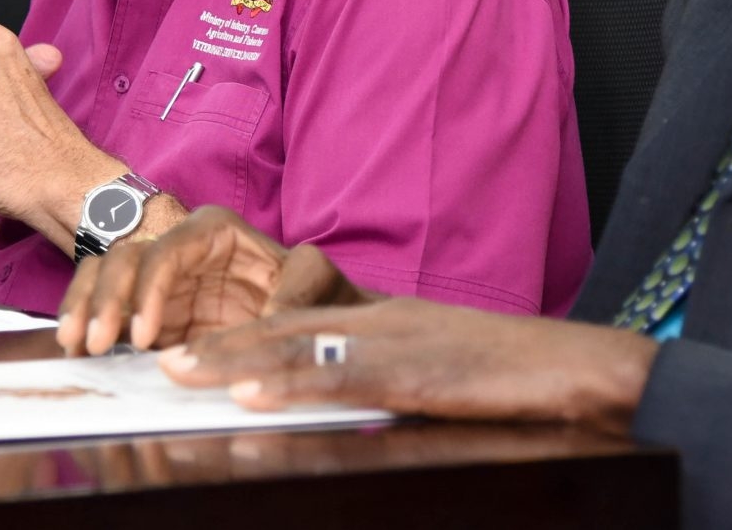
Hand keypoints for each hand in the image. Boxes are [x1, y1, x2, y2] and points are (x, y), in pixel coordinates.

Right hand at [57, 206, 368, 355]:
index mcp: (213, 231)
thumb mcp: (317, 279)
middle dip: (103, 299)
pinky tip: (76, 354)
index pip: (166, 249)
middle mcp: (179, 249)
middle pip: (123, 258)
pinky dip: (86, 326)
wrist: (306, 319)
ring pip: (103, 277)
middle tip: (93, 344)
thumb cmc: (309, 289)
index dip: (148, 289)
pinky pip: (106, 310)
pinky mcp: (149, 313)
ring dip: (83, 308)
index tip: (145, 338)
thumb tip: (270, 317)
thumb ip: (302, 288)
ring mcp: (160, 282)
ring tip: (74, 348)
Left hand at [157, 299, 658, 437]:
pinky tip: (253, 392)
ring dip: (233, 358)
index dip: (238, 338)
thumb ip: (383, 381)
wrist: (574, 368)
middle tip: (157, 357)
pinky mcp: (414, 373)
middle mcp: (376, 322)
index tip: (188, 352)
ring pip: (298, 345)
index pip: (295, 323)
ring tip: (180, 369)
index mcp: (379, 322)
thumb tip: (336, 408)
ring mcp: (393, 343)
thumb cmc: (510, 375)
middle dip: (216, 345)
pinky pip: (343, 376)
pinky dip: (293, 382)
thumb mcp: (434, 373)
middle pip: (280, 327)